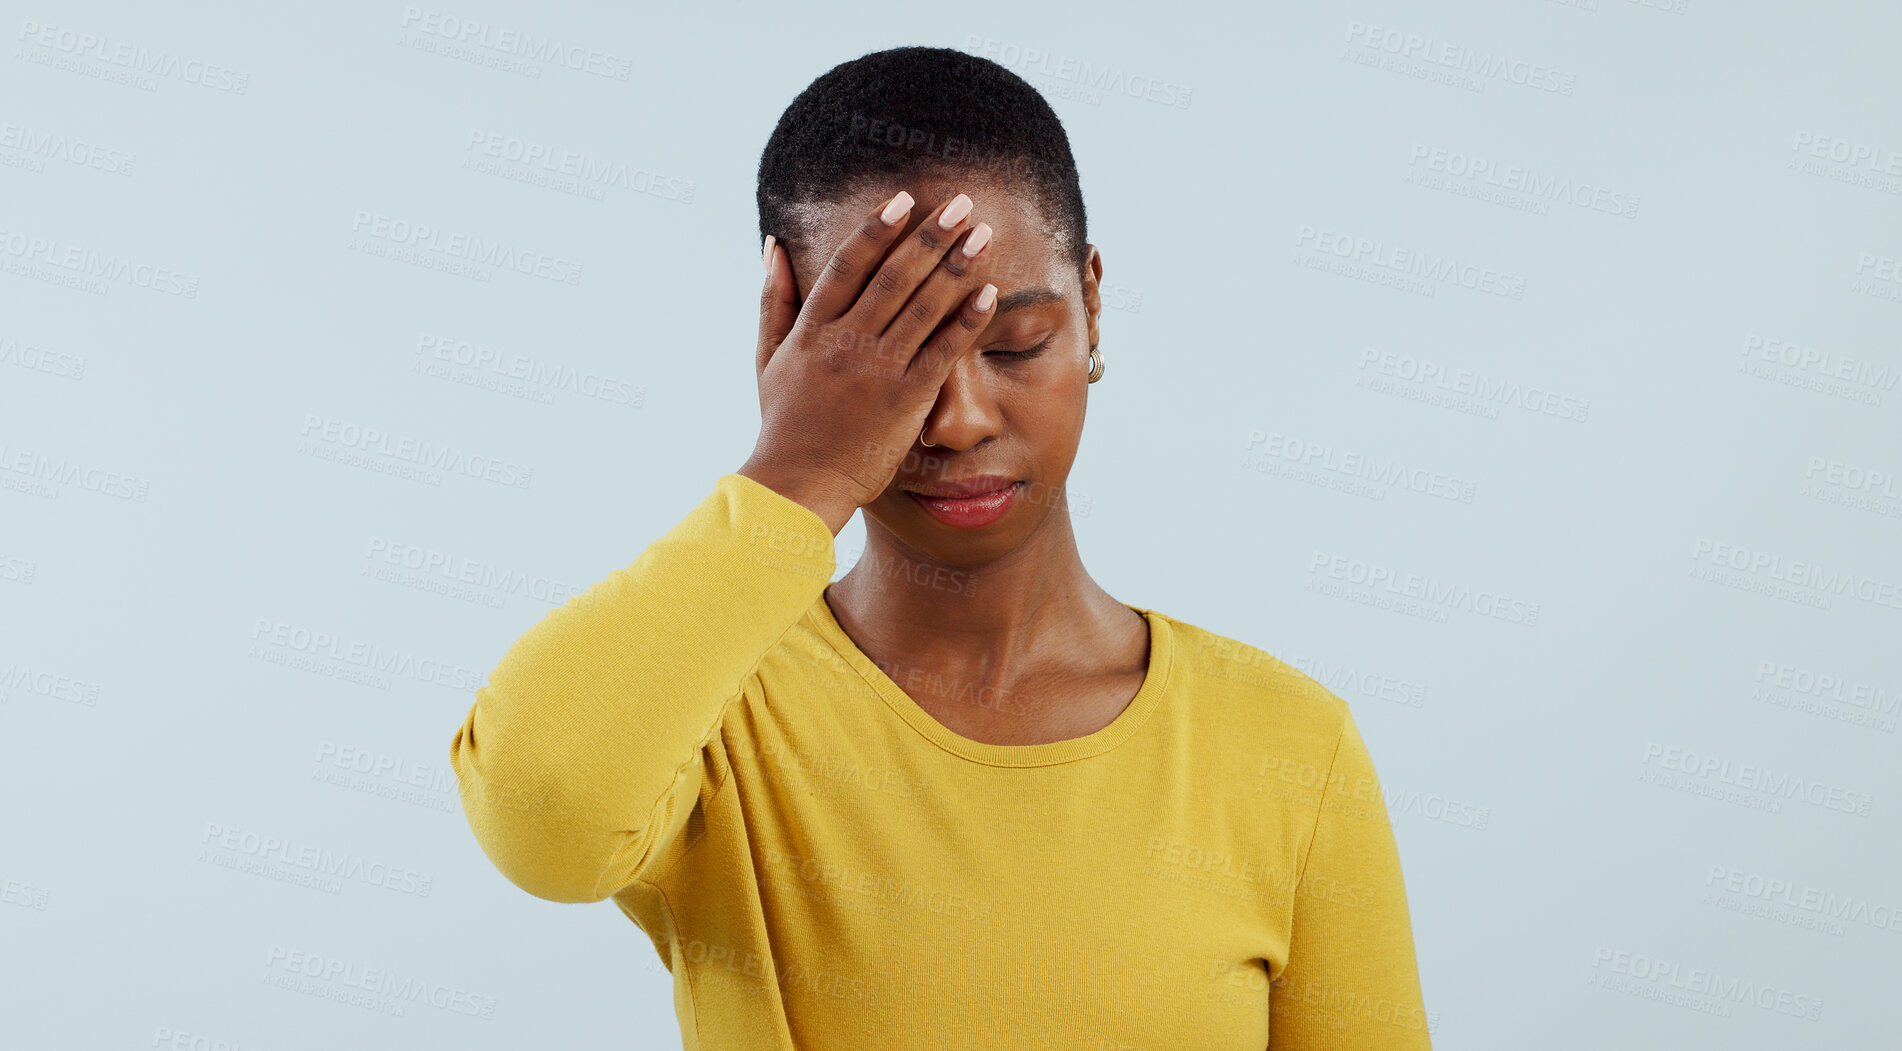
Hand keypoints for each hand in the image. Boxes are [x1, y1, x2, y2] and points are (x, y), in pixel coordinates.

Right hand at [740, 190, 996, 534]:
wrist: (800, 483)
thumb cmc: (785, 422)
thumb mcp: (768, 357)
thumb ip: (774, 299)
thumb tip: (774, 246)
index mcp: (812, 329)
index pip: (848, 265)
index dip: (876, 229)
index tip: (902, 199)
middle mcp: (846, 343)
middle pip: (894, 276)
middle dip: (930, 235)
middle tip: (960, 202)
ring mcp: (877, 370)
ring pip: (923, 306)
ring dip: (956, 266)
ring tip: (982, 234)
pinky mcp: (906, 399)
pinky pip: (943, 352)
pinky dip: (966, 321)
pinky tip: (989, 294)